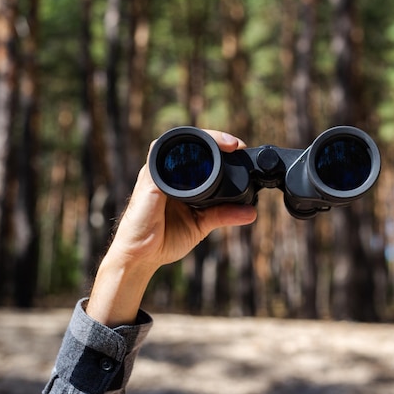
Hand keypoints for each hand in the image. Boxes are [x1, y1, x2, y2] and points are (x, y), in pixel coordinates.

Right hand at [86, 130, 256, 325]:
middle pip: (191, 143)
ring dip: (203, 140)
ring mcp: (157, 173)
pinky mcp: (149, 180)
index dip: (219, 146)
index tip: (240, 148)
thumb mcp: (202, 223)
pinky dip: (182, 153)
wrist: (141, 256)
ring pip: (179, 143)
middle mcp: (168, 171)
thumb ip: (223, 215)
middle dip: (215, 138)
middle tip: (236, 145)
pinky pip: (162, 158)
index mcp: (180, 178)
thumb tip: (251, 213)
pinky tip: (200, 154)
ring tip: (226, 145)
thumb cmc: (165, 238)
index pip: (200, 153)